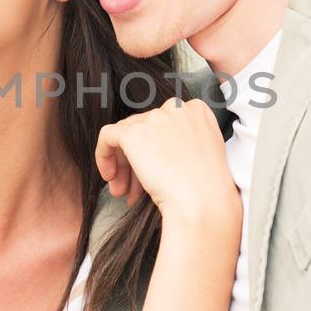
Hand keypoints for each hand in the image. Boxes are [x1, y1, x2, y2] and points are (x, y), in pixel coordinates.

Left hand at [95, 97, 240, 229]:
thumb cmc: (206, 189)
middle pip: (144, 130)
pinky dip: (104, 155)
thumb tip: (153, 150)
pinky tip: (110, 177)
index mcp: (196, 111)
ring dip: (123, 164)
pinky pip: (107, 136)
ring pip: (126, 135)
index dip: (154, 150)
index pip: (164, 125)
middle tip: (132, 186)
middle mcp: (176, 108)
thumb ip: (181, 142)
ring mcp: (155, 118)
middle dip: (136, 160)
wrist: (202, 203)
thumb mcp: (201, 155)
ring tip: (123, 191)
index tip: (153, 171)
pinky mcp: (133, 133)